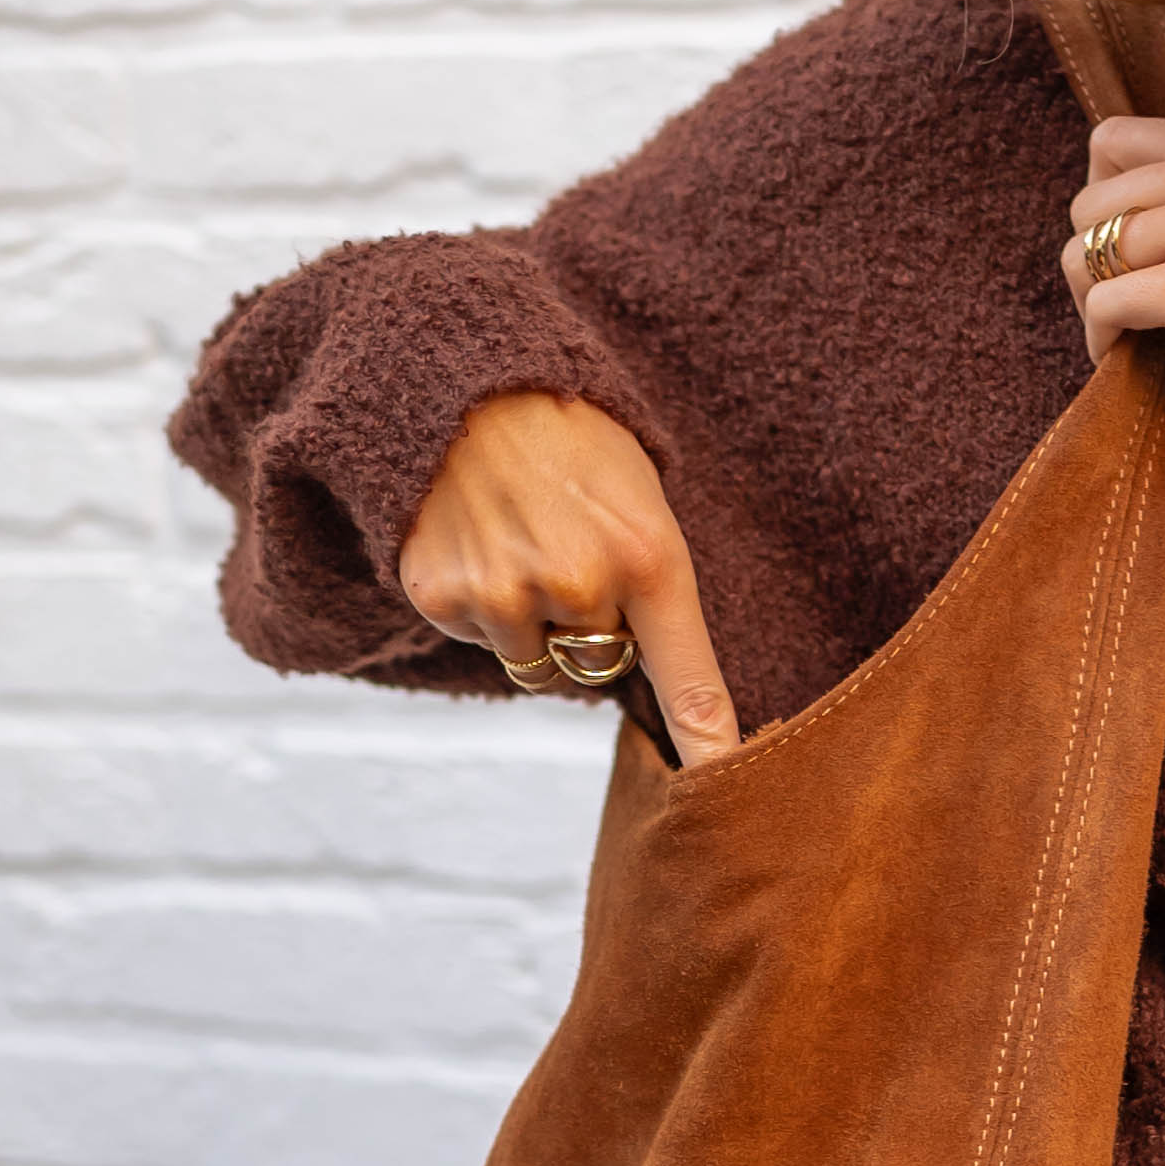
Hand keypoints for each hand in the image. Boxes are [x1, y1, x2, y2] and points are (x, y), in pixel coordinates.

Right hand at [398, 391, 741, 766]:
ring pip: (539, 665)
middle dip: (592, 631)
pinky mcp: (443, 599)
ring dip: (534, 624)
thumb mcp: (642, 499)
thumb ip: (654, 586)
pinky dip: (483, 607)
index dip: (704, 737)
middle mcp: (579, 585)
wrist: (467, 382)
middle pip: (600, 667)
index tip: (721, 782)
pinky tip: (481, 543)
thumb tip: (654, 686)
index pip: (685, 671)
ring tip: (524, 544)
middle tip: (572, 555)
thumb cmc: (573, 445)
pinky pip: (483, 642)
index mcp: (648, 555)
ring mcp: (506, 596)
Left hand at [1064, 119, 1164, 430]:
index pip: (1118, 139)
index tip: (1121, 242)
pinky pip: (1104, 304)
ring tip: (1119, 332)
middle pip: (1091, 199)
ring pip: (1085, 251)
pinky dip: (1101, 338)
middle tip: (1116, 298)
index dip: (1103, 195)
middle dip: (1090, 255)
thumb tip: (1149, 227)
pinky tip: (1121, 358)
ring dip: (1090, 299)